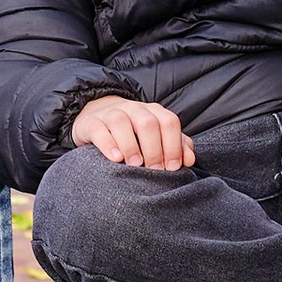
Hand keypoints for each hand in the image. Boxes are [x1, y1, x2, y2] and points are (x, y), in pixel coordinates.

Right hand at [71, 95, 192, 169]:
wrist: (98, 119)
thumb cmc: (134, 135)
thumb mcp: (157, 138)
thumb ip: (176, 146)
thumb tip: (190, 160)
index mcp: (154, 112)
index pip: (169, 122)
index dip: (174, 145)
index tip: (172, 168)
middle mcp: (134, 109)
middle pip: (148, 123)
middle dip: (154, 149)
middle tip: (154, 171)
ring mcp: (111, 113)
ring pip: (121, 121)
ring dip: (131, 146)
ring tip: (134, 165)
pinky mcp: (91, 123)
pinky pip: (99, 129)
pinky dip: (107, 143)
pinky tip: (115, 158)